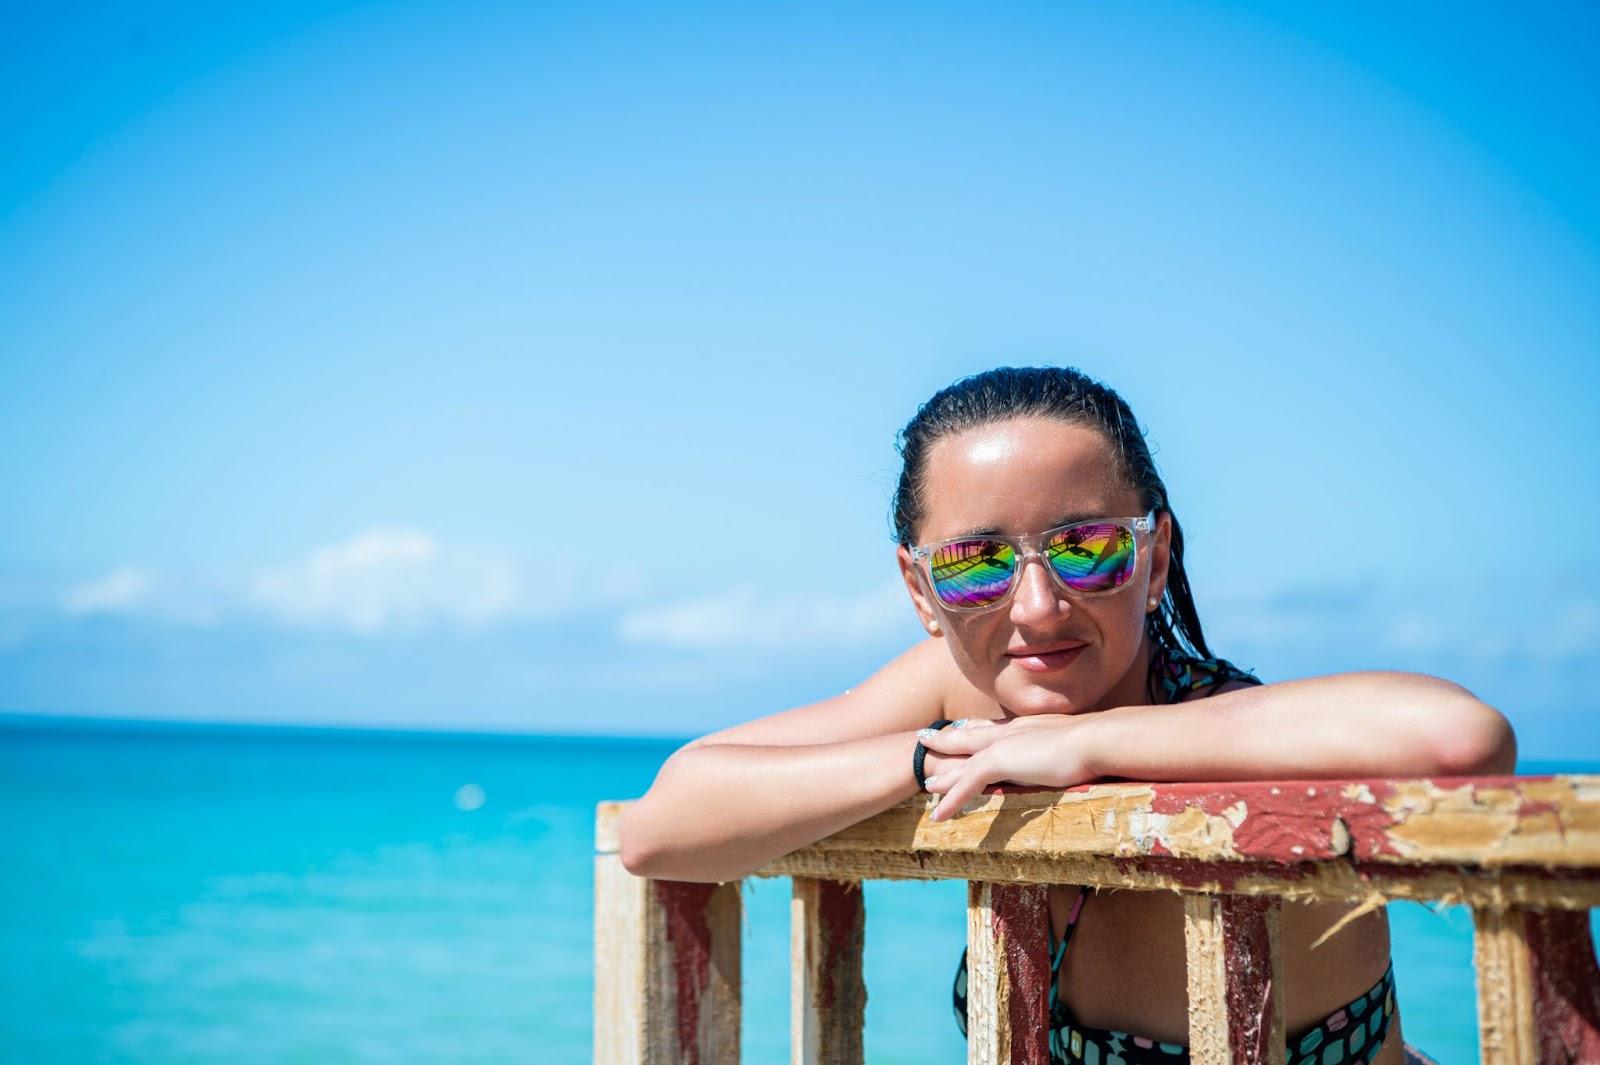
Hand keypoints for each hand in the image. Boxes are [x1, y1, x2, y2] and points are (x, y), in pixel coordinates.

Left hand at [917, 715, 1093, 821]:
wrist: (1096, 740)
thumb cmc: (1098, 744)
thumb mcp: (1077, 745)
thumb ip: (1067, 750)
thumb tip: (1078, 757)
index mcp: (1027, 726)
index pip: (993, 726)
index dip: (975, 727)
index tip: (961, 726)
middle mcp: (1011, 731)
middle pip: (970, 736)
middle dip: (947, 739)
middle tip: (926, 738)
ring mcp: (1003, 745)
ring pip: (963, 761)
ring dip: (945, 774)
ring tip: (927, 783)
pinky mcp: (1000, 761)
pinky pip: (968, 784)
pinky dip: (952, 800)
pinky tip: (939, 816)